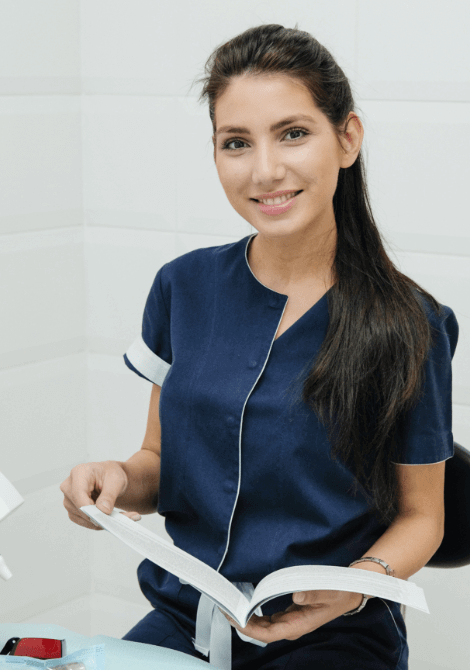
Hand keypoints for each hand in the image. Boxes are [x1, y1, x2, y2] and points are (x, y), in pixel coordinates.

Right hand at [60, 460, 141, 529]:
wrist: (109, 478)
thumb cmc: (110, 474)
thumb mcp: (116, 480)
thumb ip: (109, 495)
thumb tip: (103, 510)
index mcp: (79, 473)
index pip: (78, 493)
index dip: (88, 507)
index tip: (103, 515)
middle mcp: (69, 486)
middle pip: (79, 508)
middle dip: (98, 516)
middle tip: (117, 519)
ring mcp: (69, 500)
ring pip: (82, 517)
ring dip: (100, 521)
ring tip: (116, 518)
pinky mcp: (72, 510)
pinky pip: (84, 522)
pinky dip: (97, 523)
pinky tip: (108, 518)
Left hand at [219, 590, 363, 642]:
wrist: (349, 593)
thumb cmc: (338, 593)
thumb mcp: (328, 591)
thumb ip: (312, 594)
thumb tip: (296, 595)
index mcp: (298, 625)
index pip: (266, 634)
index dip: (248, 628)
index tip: (234, 618)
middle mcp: (291, 626)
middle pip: (261, 632)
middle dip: (242, 623)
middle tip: (225, 608)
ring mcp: (290, 621)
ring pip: (263, 626)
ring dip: (247, 619)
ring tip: (231, 607)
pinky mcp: (290, 615)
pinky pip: (268, 619)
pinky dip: (256, 613)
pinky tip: (247, 606)